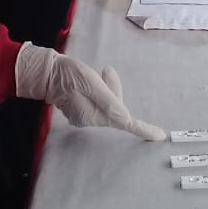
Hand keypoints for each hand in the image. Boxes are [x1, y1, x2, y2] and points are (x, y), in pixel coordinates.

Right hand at [15, 42, 164, 140]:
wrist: (47, 73)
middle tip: (105, 72)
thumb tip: (124, 118)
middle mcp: (92, 120)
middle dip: (115, 90)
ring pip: (109, 104)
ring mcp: (86, 117)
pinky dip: (100, 92)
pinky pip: (100, 103)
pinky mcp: (82, 111)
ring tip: (97, 74)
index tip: (160, 135)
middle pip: (117, 108)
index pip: (125, 123)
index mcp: (96, 115)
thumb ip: (109, 100)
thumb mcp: (92, 83)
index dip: (143, 129)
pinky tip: (89, 83)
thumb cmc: (70, 74)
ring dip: (108, 88)